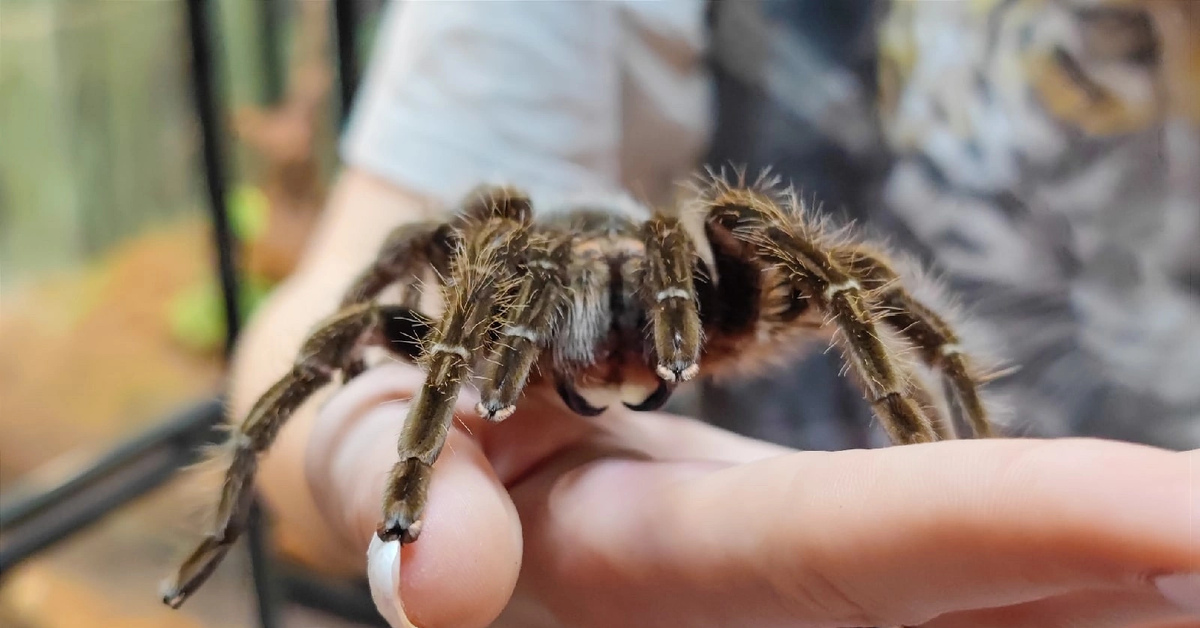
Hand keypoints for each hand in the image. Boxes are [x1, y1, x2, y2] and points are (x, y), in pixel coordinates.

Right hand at [303, 364, 1199, 627]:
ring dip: (1127, 593)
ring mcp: (786, 576)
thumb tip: (440, 582)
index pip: (836, 554)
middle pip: (962, 609)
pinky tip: (1165, 560)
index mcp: (640, 560)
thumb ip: (396, 491)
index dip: (1004, 535)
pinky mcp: (808, 551)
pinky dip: (1071, 573)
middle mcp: (740, 588)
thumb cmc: (406, 434)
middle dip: (1132, 589)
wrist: (442, 439)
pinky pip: (953, 576)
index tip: (1189, 518)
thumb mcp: (373, 441)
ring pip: (980, 608)